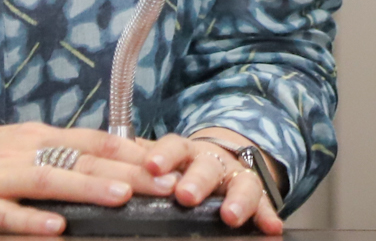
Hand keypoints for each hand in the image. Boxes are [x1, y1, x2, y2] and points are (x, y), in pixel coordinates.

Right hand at [0, 112, 180, 233]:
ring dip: (89, 190)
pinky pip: (5, 217)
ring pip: (51, 183)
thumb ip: (53, 153)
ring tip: (124, 198)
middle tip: (168, 184)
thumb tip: (102, 163)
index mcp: (34, 138)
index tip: (172, 159)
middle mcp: (21, 153)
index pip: (94, 141)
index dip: (134, 151)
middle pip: (83, 162)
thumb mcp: (11, 145)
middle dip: (129, 174)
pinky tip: (54, 230)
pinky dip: (30, 222)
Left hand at [141, 132, 282, 232]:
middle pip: (205, 165)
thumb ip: (138, 165)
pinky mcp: (255, 193)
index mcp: (181, 151)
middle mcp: (209, 160)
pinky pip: (264, 203)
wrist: (219, 158)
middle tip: (186, 195)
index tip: (151, 166)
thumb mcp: (160, 161)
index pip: (171, 146)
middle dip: (196, 180)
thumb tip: (103, 175)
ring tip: (230, 216)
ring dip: (236, 199)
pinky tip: (271, 228)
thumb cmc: (180, 166)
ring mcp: (234, 175)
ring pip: (240, 182)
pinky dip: (268, 215)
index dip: (161, 155)